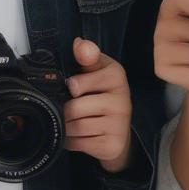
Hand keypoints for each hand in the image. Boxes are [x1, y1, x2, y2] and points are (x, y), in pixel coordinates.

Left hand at [64, 37, 133, 172]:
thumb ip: (86, 56)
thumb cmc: (102, 94)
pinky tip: (81, 135)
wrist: (119, 129)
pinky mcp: (113, 146)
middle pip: (73, 108)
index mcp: (116, 75)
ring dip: (67, 127)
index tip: (74, 88)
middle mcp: (122, 100)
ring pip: (74, 127)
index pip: (77, 84)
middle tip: (72, 109)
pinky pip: (78, 144)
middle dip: (66, 111)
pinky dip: (72, 141)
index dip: (70, 87)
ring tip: (75, 122)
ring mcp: (119, 125)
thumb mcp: (96, 70)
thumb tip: (79, 44)